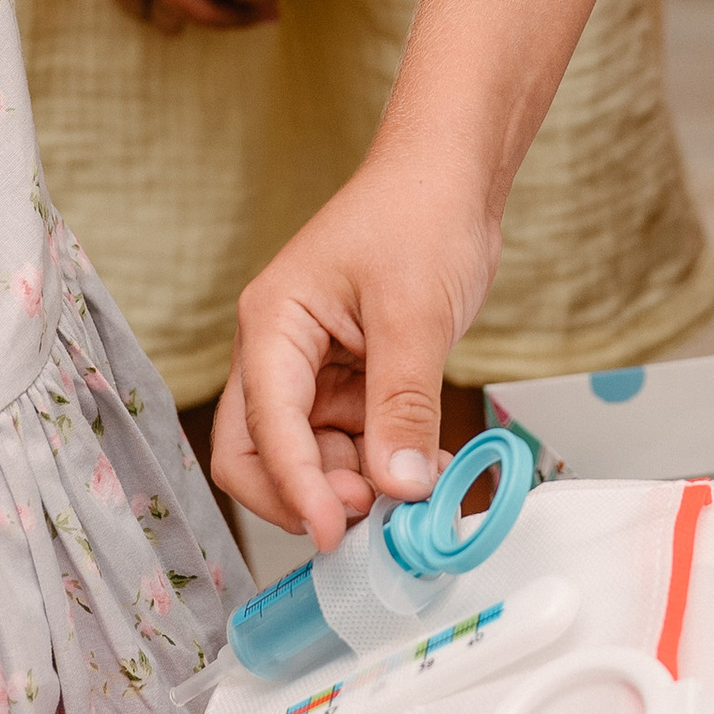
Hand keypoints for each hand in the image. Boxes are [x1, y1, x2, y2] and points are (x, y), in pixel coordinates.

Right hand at [213, 149, 498, 548]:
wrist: (453, 178)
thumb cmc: (419, 213)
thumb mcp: (414, 313)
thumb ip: (402, 404)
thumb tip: (398, 487)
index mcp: (272, 327)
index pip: (263, 427)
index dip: (294, 488)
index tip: (334, 535)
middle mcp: (280, 355)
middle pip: (260, 455)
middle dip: (309, 495)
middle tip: (372, 517)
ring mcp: (316, 372)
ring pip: (313, 458)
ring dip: (356, 486)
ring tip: (416, 493)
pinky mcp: (354, 382)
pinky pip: (354, 444)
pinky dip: (386, 466)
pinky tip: (428, 471)